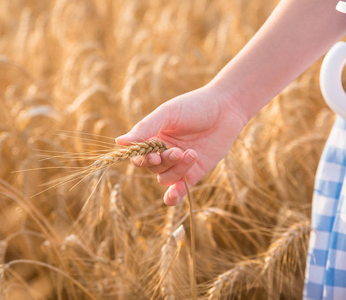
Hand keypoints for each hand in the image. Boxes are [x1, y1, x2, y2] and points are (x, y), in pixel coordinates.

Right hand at [115, 84, 246, 204]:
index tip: (154, 154)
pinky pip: (179, 189)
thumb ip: (145, 128)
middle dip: (164, 162)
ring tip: (192, 153)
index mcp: (153, 137)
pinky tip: (171, 198)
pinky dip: (173, 196)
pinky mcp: (195, 173)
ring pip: (166, 178)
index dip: (143, 159)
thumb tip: (119, 142)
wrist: (227, 108)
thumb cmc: (194, 106)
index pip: (139, 155)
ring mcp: (179, 164)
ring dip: (177, 169)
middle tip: (177, 151)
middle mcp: (164, 152)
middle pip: (153, 168)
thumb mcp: (167, 114)